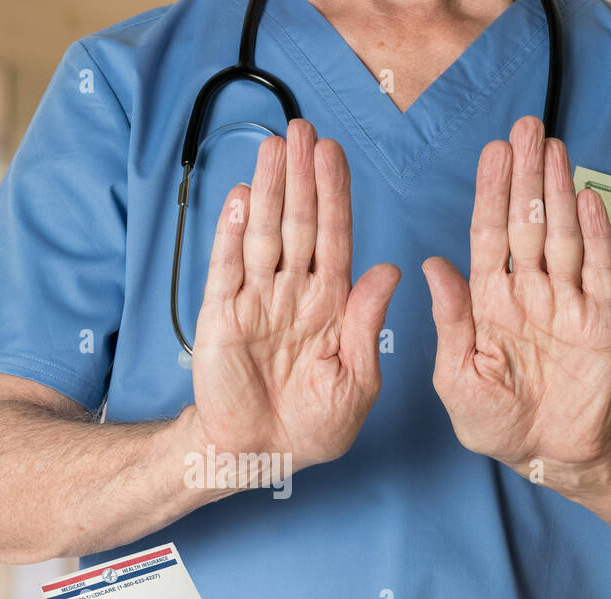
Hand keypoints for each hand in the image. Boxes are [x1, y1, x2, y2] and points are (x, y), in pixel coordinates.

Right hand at [186, 119, 400, 475]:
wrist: (262, 457)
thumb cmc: (315, 426)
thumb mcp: (357, 380)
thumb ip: (368, 324)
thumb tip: (389, 270)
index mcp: (331, 305)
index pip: (335, 238)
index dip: (334, 195)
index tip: (335, 154)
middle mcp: (293, 294)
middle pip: (298, 224)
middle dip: (301, 178)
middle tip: (302, 131)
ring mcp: (255, 302)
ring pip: (262, 235)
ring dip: (266, 191)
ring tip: (272, 149)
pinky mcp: (221, 317)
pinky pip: (225, 268)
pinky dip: (230, 234)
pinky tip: (238, 198)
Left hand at [422, 116, 610, 489]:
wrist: (545, 454)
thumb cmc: (492, 421)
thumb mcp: (456, 376)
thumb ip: (449, 320)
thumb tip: (431, 263)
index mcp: (486, 304)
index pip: (487, 237)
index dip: (490, 194)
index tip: (492, 153)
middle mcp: (525, 293)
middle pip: (525, 224)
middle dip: (524, 177)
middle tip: (525, 127)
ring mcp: (563, 302)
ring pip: (560, 235)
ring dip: (557, 192)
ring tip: (553, 148)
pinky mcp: (598, 318)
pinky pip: (596, 268)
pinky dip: (594, 233)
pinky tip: (586, 197)